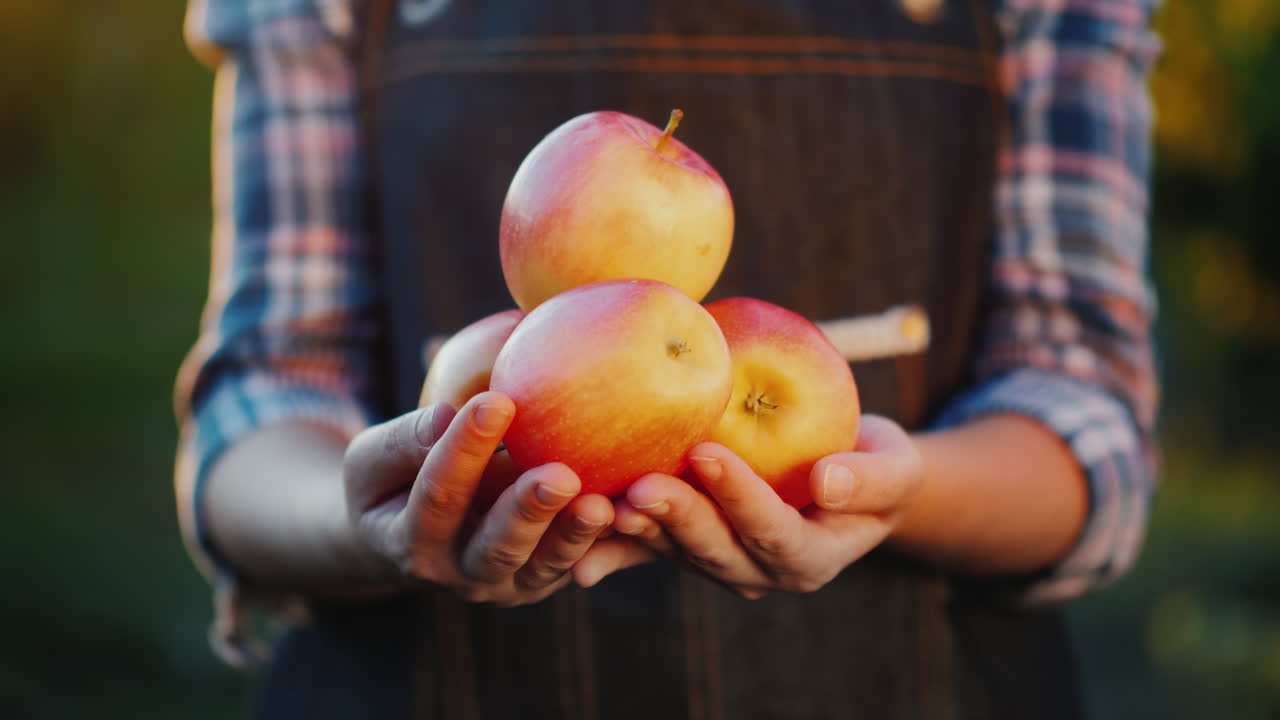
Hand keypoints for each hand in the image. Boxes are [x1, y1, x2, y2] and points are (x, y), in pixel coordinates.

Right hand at [343, 391, 613, 605]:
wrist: (408, 536)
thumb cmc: (391, 480)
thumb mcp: (374, 459)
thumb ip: (404, 440)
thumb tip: (445, 415)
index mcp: (410, 540)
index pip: (438, 495)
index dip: (464, 450)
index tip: (495, 400)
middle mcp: (457, 572)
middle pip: (496, 546)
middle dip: (528, 510)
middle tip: (560, 476)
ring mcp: (502, 583)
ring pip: (541, 564)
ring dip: (573, 535)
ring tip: (600, 504)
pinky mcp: (539, 580)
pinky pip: (572, 564)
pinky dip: (599, 542)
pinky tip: (625, 509)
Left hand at [572, 415, 922, 597]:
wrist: (843, 476)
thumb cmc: (875, 466)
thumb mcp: (896, 468)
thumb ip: (871, 478)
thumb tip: (831, 481)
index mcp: (808, 557)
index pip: (772, 531)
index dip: (739, 497)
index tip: (708, 452)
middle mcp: (757, 570)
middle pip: (713, 550)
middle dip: (676, 518)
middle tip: (640, 484)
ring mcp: (717, 561)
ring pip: (674, 550)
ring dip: (638, 530)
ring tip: (603, 500)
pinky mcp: (685, 544)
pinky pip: (646, 548)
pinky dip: (611, 550)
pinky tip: (576, 551)